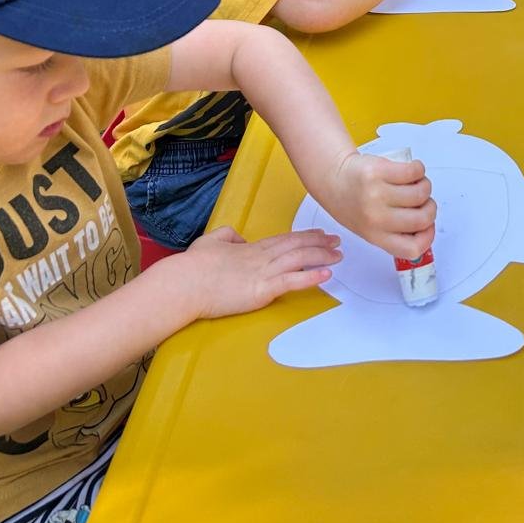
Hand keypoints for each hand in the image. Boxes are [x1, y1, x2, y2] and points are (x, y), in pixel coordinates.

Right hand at [173, 226, 341, 319]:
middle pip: (297, 245)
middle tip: (337, 240)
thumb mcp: (210, 241)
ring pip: (300, 259)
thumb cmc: (192, 267)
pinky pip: (293, 280)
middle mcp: (261, 257)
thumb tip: (238, 239)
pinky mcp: (262, 289)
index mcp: (250, 248)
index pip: (284, 239)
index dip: (304, 236)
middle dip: (320, 242)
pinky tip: (327, 274)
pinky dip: (312, 276)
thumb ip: (227, 237)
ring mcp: (263, 272)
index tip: (319, 234)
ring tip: (339, 254)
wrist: (184, 283)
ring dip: (322, 256)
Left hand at [329, 151, 437, 260]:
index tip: (428, 226)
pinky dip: (418, 169)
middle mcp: (376, 217)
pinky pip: (414, 171)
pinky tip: (412, 170)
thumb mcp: (369, 227)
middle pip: (423, 218)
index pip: (413, 248)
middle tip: (423, 201)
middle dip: (430, 207)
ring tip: (415, 183)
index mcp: (376, 235)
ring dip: (424, 186)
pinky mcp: (378, 171)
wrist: (334, 177)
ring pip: (421, 193)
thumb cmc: (353, 201)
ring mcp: (377, 194)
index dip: (427, 237)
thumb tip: (424, 228)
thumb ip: (394, 232)